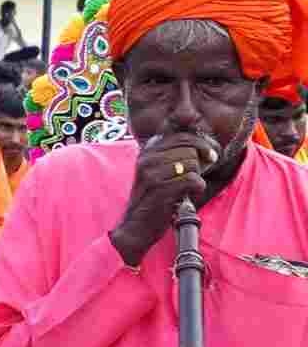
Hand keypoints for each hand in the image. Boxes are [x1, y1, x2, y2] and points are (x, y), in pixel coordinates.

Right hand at [116, 129, 233, 259]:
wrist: (136, 226)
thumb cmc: (155, 197)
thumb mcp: (161, 168)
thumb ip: (177, 147)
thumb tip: (195, 120)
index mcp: (148, 149)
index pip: (183, 135)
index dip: (202, 144)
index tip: (210, 155)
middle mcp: (147, 158)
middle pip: (190, 148)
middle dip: (201, 161)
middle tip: (199, 173)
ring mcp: (151, 172)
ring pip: (193, 163)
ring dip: (196, 177)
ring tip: (186, 188)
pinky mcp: (160, 188)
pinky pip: (193, 180)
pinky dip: (196, 189)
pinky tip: (187, 195)